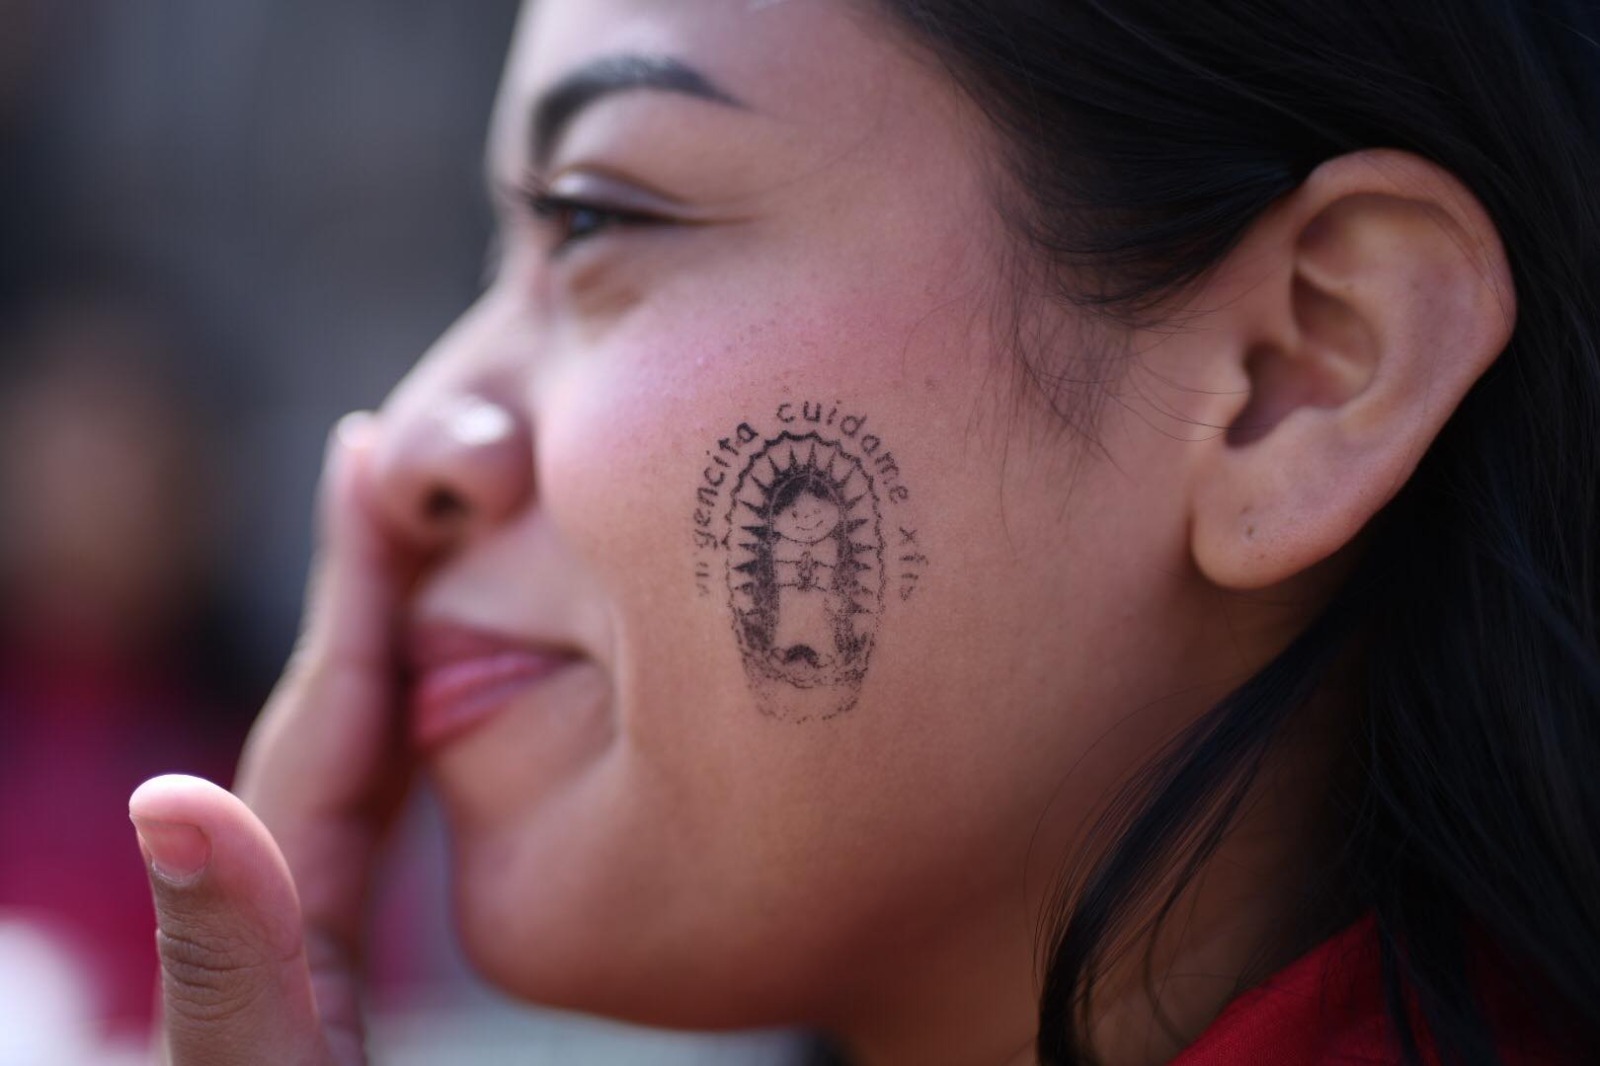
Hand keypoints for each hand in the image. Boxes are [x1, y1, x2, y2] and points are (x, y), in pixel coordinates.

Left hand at [129, 413, 412, 1064]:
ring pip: (384, 756)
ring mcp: (336, 929)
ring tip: (457, 543)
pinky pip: (411, 817)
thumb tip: (172, 795)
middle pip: (348, 715)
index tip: (367, 454)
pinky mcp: (377, 956)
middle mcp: (292, 904)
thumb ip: (227, 965)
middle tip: (422, 457)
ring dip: (420, 640)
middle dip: (383, 582)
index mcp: (268, 915)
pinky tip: (478, 697)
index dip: (350, 588)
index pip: (321, 725)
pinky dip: (444, 732)